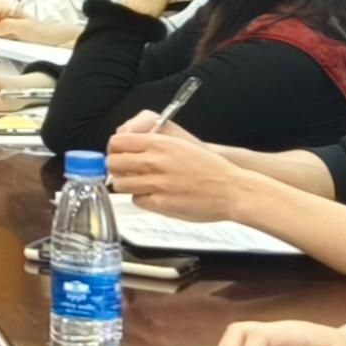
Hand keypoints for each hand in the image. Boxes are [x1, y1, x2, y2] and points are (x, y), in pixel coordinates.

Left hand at [105, 118, 238, 219]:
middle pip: (113, 163)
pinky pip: (136, 200)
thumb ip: (153, 145)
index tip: (119, 155)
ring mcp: (156, 183)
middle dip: (115, 168)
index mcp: (159, 143)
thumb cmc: (210, 169)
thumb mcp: (180, 145)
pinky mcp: (160, 203)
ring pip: (120, 184)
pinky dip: (141, 199)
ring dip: (127, 185)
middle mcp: (154, 161)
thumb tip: (128, 148)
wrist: (232, 190)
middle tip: (125, 172)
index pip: (117, 142)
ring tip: (141, 186)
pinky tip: (155, 197)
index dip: (114, 149)